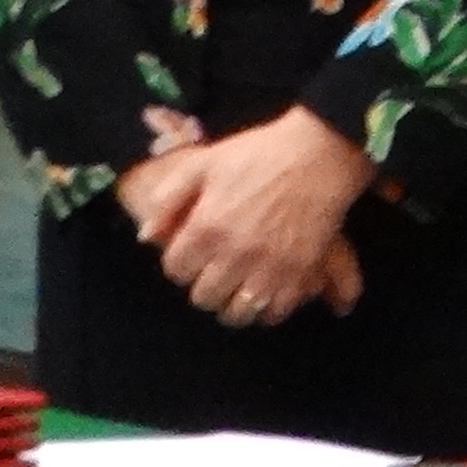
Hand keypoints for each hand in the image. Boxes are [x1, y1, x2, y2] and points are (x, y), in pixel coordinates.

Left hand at [148, 108, 376, 327]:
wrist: (319, 153)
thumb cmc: (259, 154)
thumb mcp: (204, 163)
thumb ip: (169, 199)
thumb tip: (147, 236)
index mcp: (206, 227)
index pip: (176, 270)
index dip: (181, 264)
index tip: (193, 257)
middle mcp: (234, 254)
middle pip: (204, 297)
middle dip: (205, 287)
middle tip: (216, 275)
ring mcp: (268, 267)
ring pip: (238, 313)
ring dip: (234, 304)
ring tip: (239, 290)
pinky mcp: (300, 273)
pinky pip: (276, 311)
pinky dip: (268, 308)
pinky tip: (268, 292)